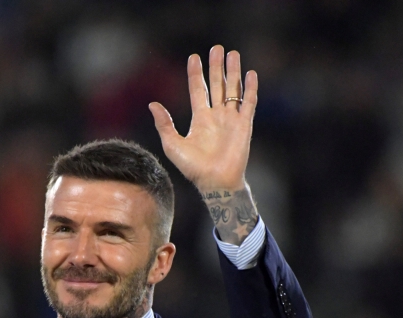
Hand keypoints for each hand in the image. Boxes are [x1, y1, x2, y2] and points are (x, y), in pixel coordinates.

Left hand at [149, 46, 259, 244]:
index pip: (198, 89)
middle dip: (217, 67)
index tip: (194, 56)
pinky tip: (250, 74)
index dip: (196, 73)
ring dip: (233, 72)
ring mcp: (231, 119)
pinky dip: (250, 89)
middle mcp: (216, 115)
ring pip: (233, 90)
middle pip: (217, 85)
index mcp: (200, 118)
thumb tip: (152, 104)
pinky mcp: (244, 125)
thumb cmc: (194, 168)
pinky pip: (248, 103)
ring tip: (233, 54)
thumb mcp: (173, 144)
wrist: (215, 182)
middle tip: (217, 48)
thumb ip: (164, 124)